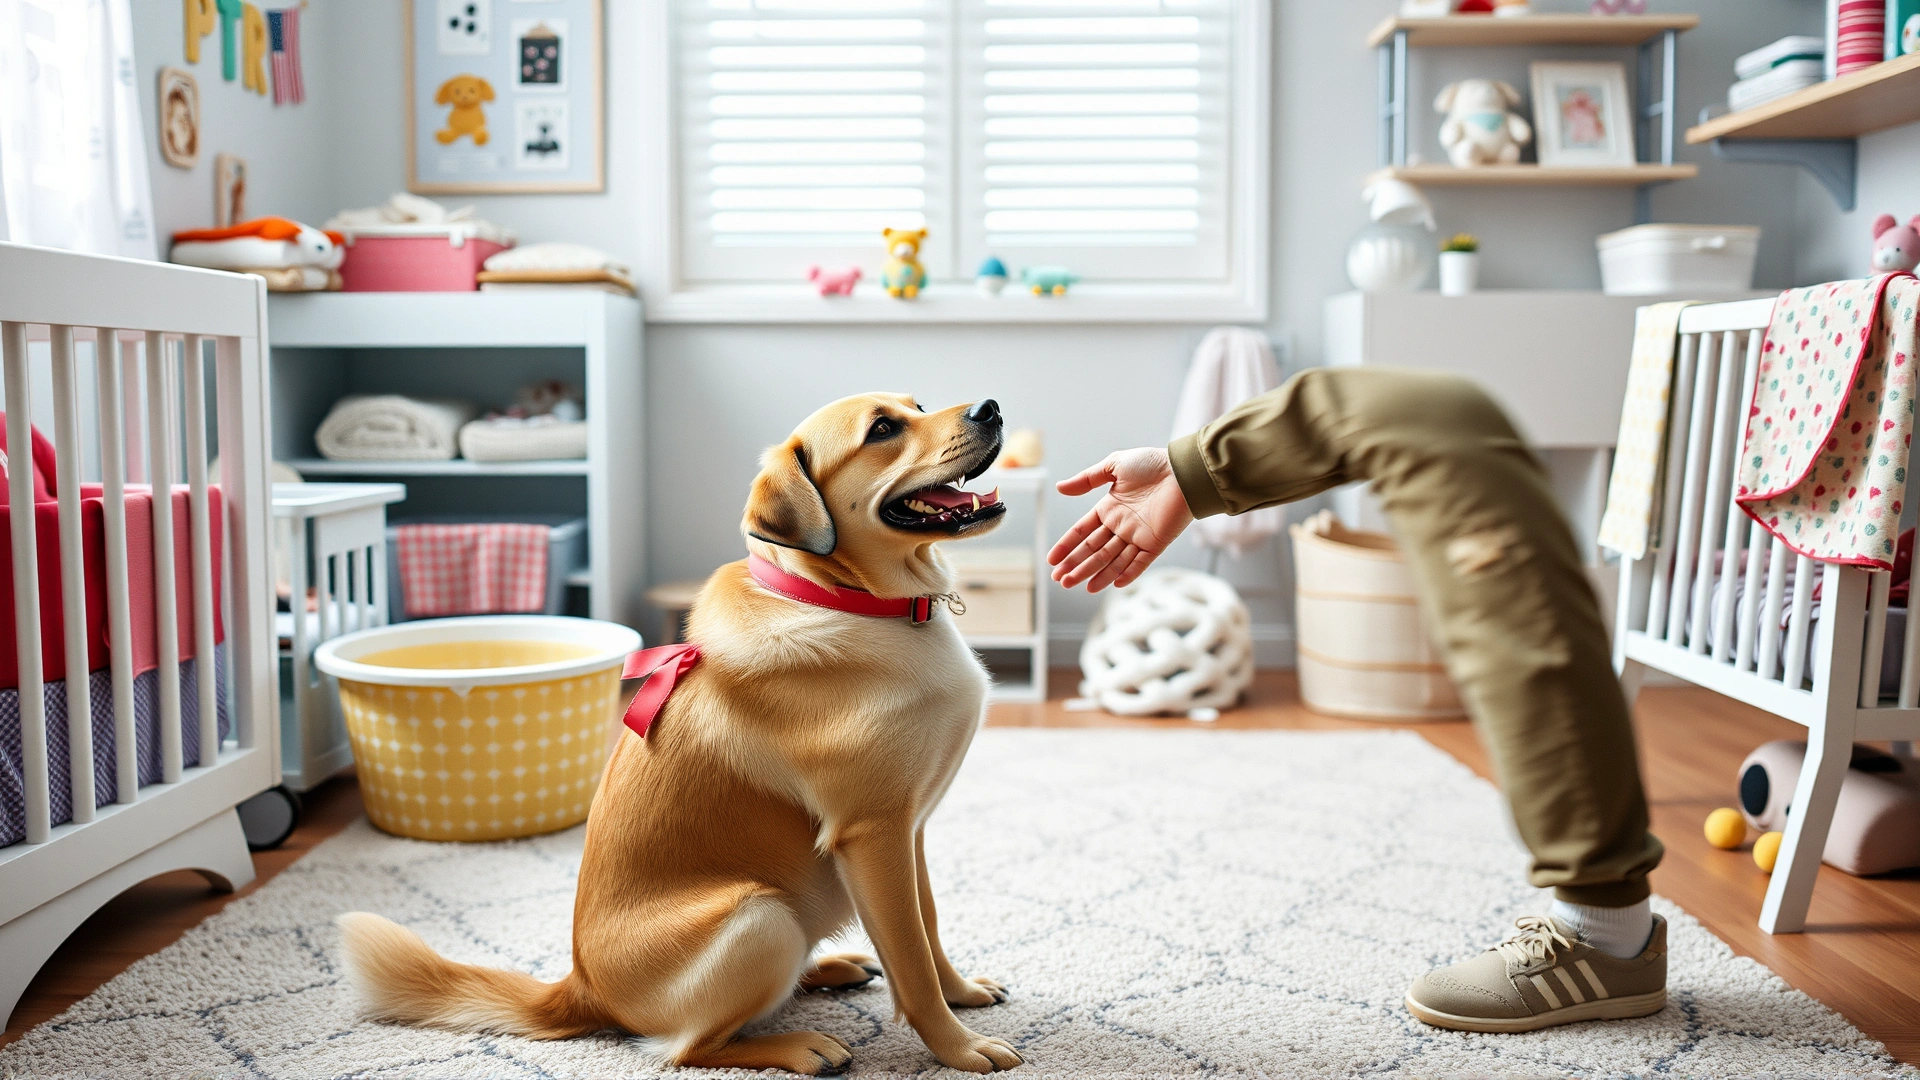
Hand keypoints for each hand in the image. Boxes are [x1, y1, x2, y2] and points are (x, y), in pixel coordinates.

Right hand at [1048, 447, 1193, 591]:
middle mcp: (1122, 525)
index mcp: (1110, 508)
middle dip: (1076, 565)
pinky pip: (1140, 562)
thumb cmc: (1152, 464)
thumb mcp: (1114, 465)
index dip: (1067, 546)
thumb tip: (1059, 487)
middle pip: (1094, 550)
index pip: (1083, 532)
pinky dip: (1128, 573)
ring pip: (1112, 559)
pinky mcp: (1156, 543)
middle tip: (1060, 580)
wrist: (1184, 469)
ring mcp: (1139, 536)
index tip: (1052, 560)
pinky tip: (1113, 584)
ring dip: (1095, 573)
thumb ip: (1087, 479)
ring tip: (1076, 585)